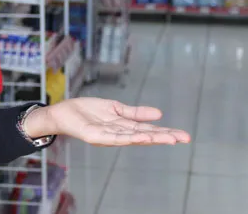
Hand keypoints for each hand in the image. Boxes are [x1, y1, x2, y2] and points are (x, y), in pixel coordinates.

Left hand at [24, 97, 190, 146]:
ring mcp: (108, 137)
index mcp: (124, 127)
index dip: (166, 132)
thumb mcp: (115, 108)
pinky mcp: (96, 136)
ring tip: (169, 138)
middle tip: (184, 138)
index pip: (149, 131)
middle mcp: (119, 134)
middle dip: (164, 137)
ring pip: (133, 138)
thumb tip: (159, 113)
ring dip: (151, 138)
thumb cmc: (87, 111)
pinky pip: (115, 137)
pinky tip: (142, 137)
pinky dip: (129, 137)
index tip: (183, 135)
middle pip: (145, 136)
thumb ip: (135, 113)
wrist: (64, 112)